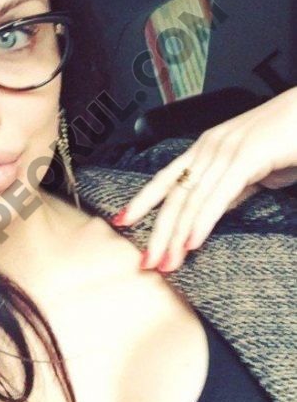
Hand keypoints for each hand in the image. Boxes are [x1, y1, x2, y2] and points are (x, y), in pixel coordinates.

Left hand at [111, 86, 296, 272]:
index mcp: (204, 149)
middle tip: (146, 261)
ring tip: (165, 262)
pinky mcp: (245, 157)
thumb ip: (228, 189)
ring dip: (176, 236)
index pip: (165, 179)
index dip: (142, 201)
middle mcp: (207, 148)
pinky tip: (192, 243)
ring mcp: (224, 151)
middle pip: (173, 195)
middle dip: (157, 231)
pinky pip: (217, 195)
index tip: (122, 221)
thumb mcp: (250, 170)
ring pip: (191, 199)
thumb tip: (210, 211)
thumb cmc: (286, 139)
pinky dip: (202, 221)